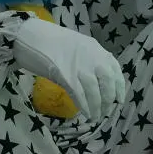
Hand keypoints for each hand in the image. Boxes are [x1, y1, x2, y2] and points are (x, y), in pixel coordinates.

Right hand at [11, 17, 125, 119]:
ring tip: (95, 117)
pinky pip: (80, 95)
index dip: (119, 88)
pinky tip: (86, 114)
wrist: (32, 36)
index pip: (115, 71)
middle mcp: (93, 57)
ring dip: (97, 107)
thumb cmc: (52, 42)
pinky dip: (85, 107)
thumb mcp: (79, 47)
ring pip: (95, 92)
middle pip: (107, 83)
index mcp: (97, 48)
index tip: (119, 101)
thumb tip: (98, 81)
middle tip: (105, 112)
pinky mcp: (67, 76)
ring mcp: (80, 67)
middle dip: (108, 100)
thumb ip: (90, 60)